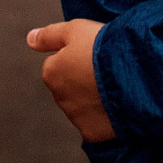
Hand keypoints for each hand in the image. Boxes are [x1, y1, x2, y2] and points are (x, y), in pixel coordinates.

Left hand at [27, 19, 114, 142]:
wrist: (132, 76)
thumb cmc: (103, 48)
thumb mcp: (75, 29)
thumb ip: (49, 35)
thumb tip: (30, 38)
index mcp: (51, 72)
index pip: (59, 64)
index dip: (79, 57)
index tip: (95, 54)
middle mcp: (58, 97)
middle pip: (71, 87)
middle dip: (84, 81)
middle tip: (107, 71)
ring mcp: (74, 117)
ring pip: (83, 107)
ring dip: (94, 99)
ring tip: (116, 86)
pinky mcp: (90, 133)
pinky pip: (96, 124)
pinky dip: (104, 117)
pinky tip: (118, 105)